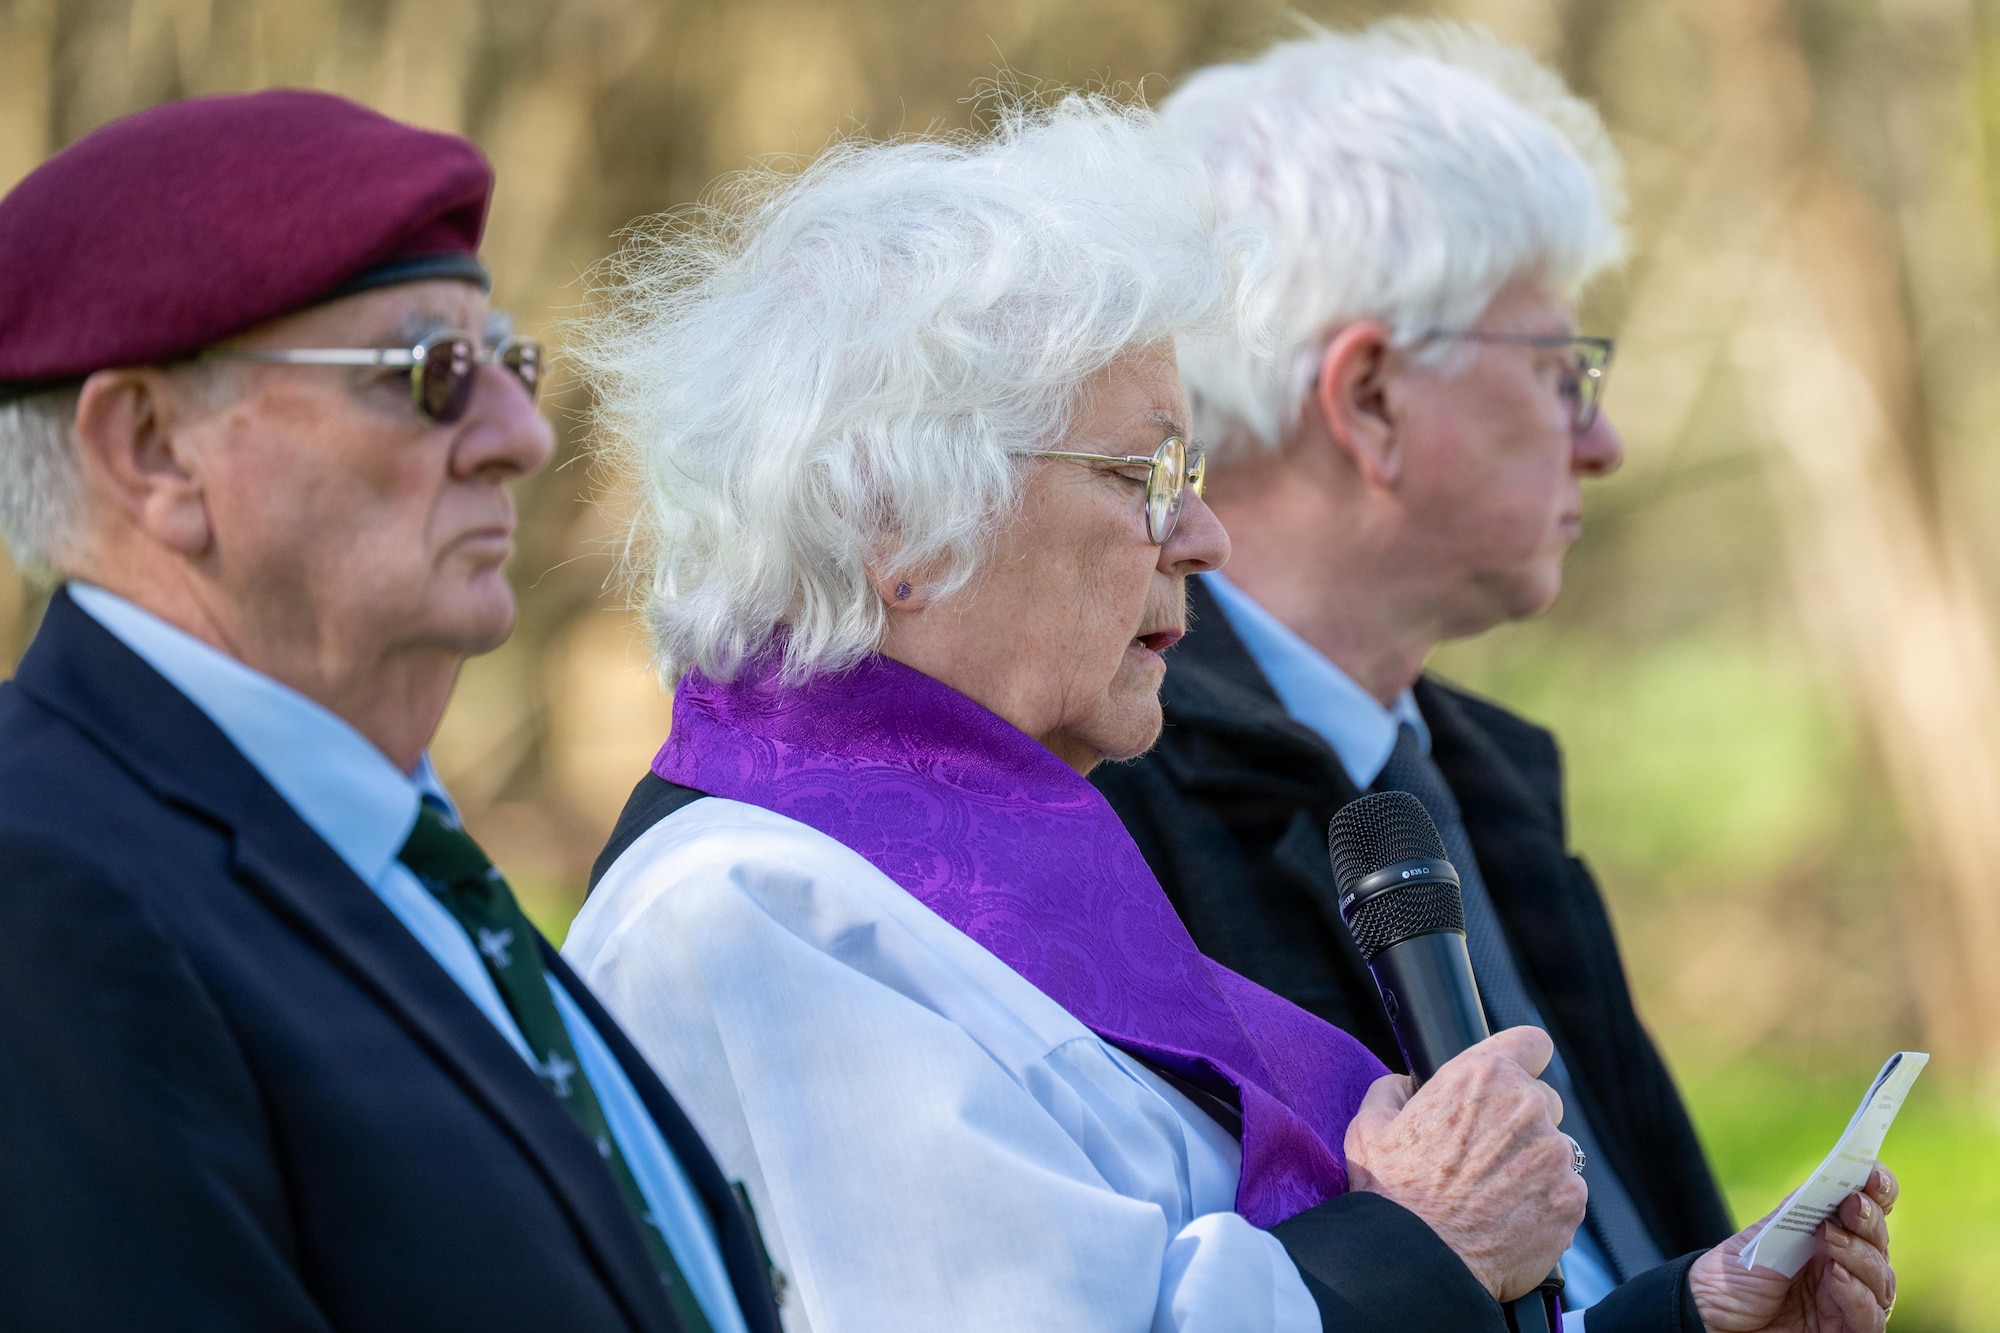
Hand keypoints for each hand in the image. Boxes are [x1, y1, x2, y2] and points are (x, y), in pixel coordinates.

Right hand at [1342, 1026, 1585, 1301]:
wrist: (1420, 1263)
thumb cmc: (1391, 1194)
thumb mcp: (1369, 1127)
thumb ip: (1392, 1089)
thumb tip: (1407, 1084)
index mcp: (1480, 1077)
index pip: (1531, 1042)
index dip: (1521, 1059)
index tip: (1511, 1079)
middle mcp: (1526, 1107)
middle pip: (1543, 1099)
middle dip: (1520, 1120)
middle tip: (1485, 1153)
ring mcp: (1554, 1154)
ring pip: (1555, 1148)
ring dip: (1533, 1164)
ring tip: (1493, 1194)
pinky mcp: (1571, 1198)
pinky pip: (1566, 1190)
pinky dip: (1545, 1201)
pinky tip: (1509, 1218)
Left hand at [1689, 1165, 1897, 1332]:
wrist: (1708, 1317)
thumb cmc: (1732, 1276)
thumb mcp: (1761, 1238)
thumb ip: (1796, 1216)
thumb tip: (1826, 1180)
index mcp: (1827, 1237)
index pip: (1867, 1212)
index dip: (1878, 1191)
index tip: (1872, 1175)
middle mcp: (1845, 1268)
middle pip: (1879, 1243)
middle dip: (1869, 1221)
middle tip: (1852, 1206)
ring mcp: (1847, 1301)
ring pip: (1882, 1280)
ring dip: (1861, 1255)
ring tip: (1831, 1239)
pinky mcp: (1844, 1331)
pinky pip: (1869, 1317)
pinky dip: (1857, 1294)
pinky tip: (1837, 1275)